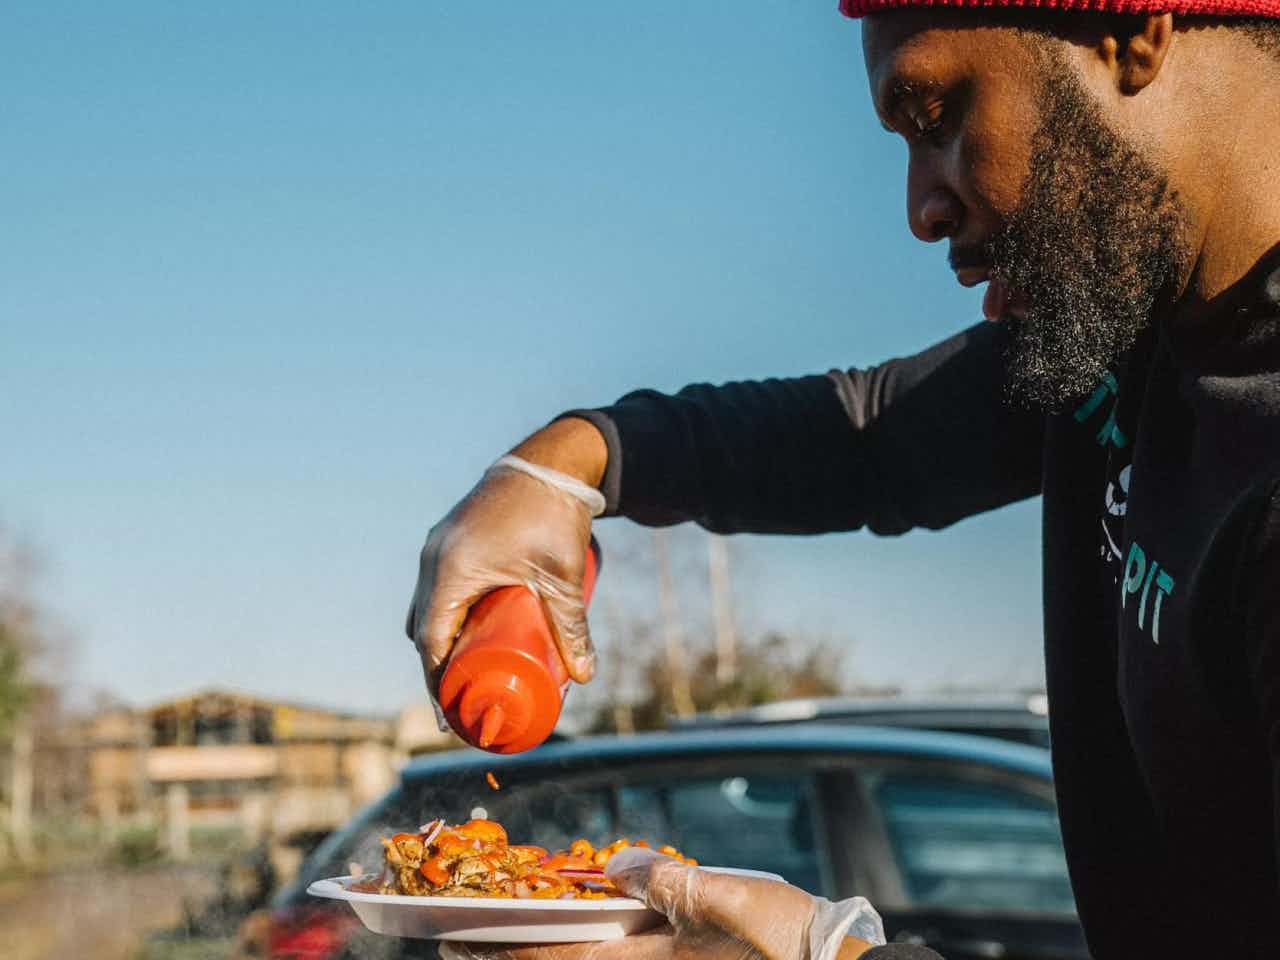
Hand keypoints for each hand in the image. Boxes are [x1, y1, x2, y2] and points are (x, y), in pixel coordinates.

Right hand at [405, 419, 607, 690]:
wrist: (548, 462)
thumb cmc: (552, 515)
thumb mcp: (560, 577)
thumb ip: (571, 627)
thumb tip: (585, 677)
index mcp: (450, 569)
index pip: (430, 641)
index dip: (437, 682)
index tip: (451, 715)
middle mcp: (434, 558)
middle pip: (423, 629)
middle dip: (439, 668)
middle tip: (463, 700)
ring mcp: (438, 547)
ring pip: (427, 608)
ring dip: (441, 641)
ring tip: (467, 674)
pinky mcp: (449, 541)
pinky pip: (436, 587)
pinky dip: (444, 615)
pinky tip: (461, 633)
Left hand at [440, 847, 884, 959]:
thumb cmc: (786, 937)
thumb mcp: (729, 898)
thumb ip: (668, 882)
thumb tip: (615, 867)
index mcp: (646, 958)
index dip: (499, 955)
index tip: (453, 945)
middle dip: (507, 957)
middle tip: (460, 943)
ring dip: (541, 953)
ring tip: (505, 937)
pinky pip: (617, 955)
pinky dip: (585, 944)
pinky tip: (586, 925)